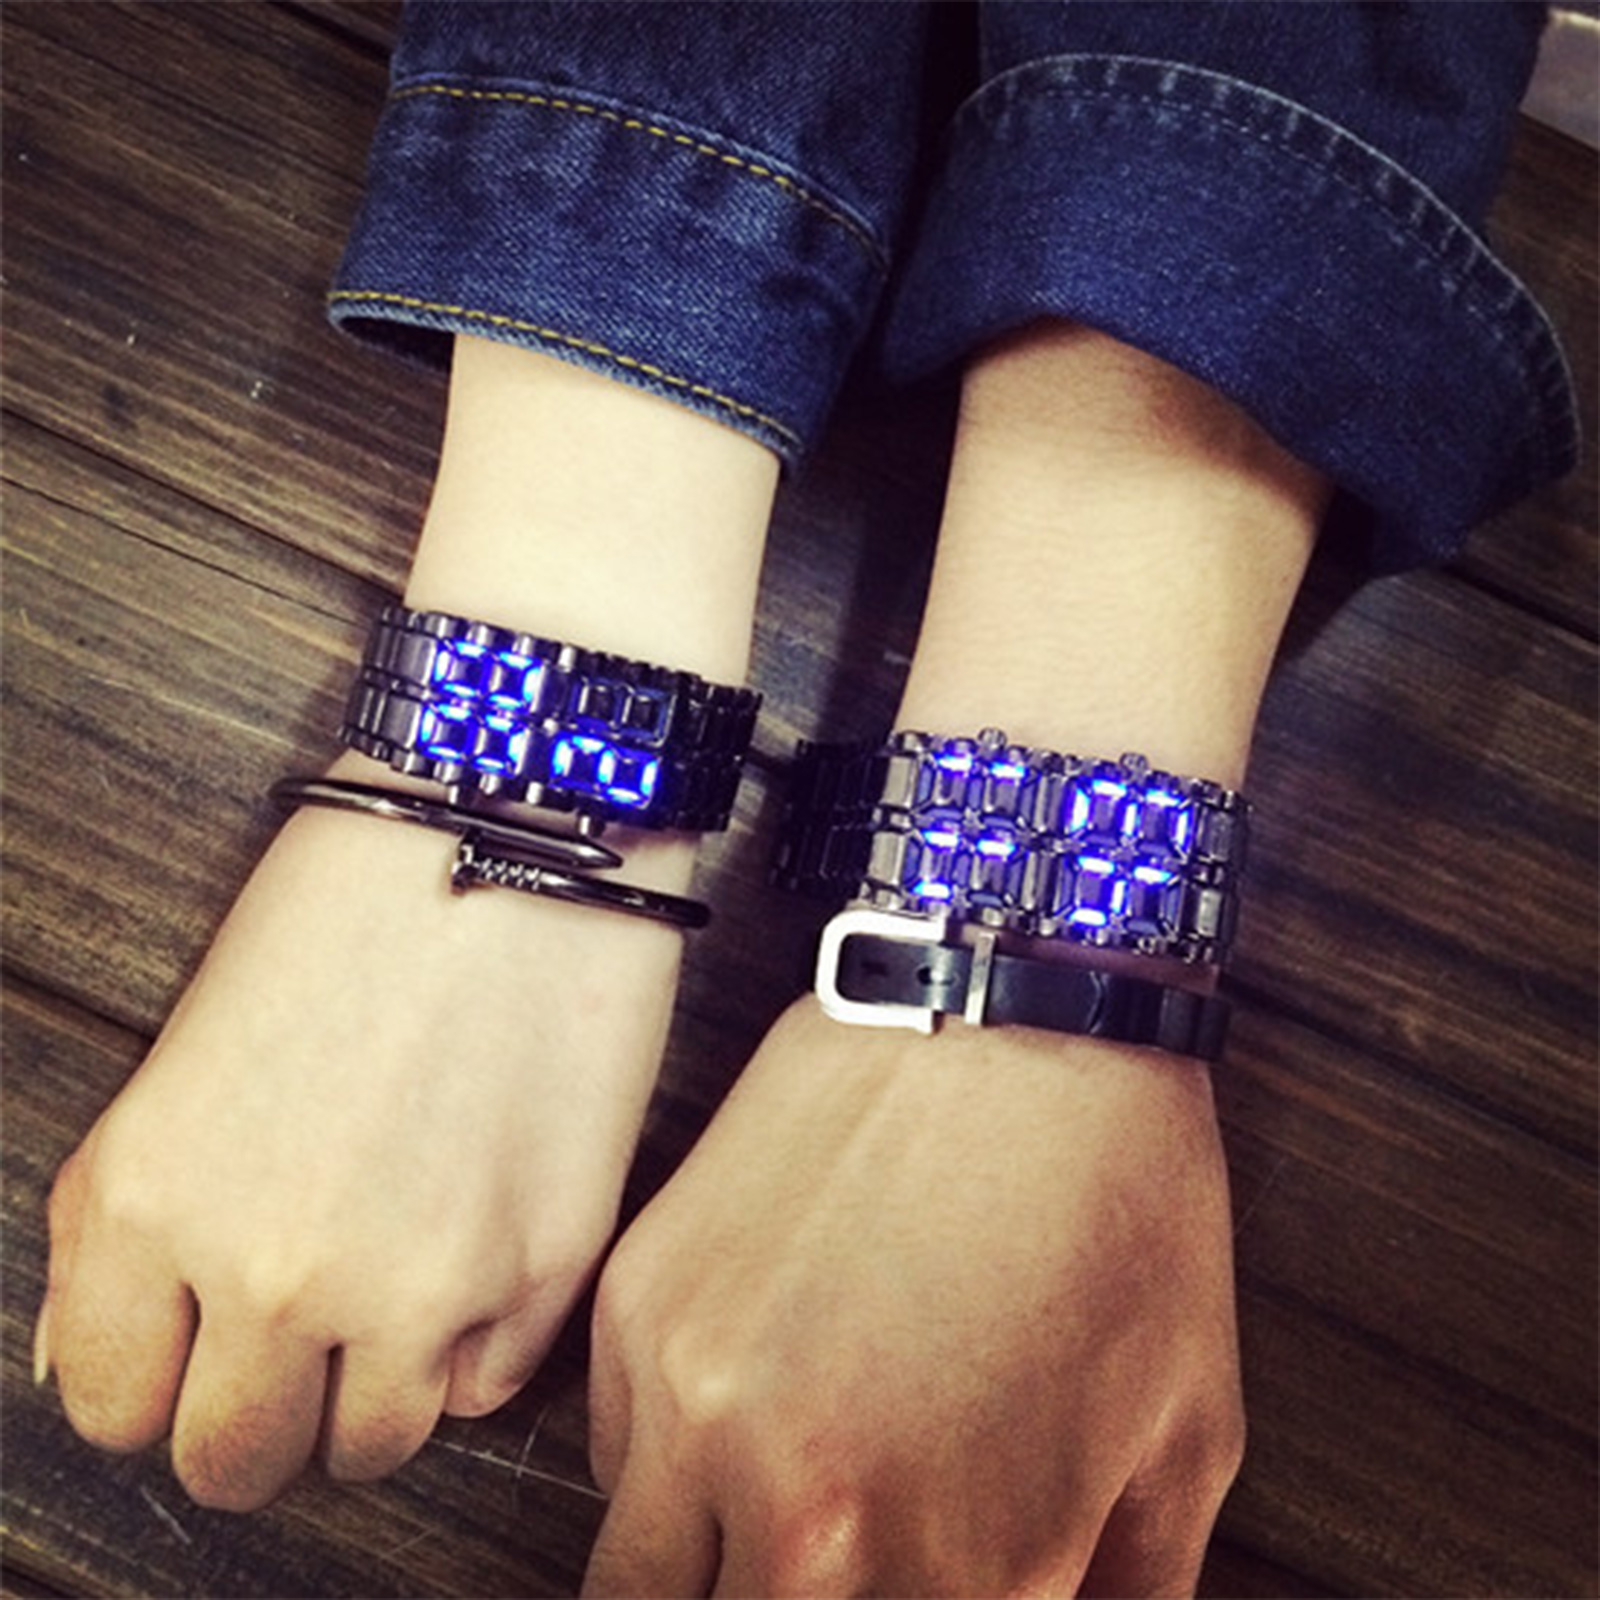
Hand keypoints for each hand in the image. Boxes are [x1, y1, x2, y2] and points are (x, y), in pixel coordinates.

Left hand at [37, 788, 685, 1509]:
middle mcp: (282, 1267)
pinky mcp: (547, 1264)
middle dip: (254, 1408)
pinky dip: (473, 1342)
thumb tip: (93, 1360)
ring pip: (372, 1448)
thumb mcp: (183, 1049)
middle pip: (237, 1461)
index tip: (191, 1350)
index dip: (153, 1379)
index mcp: (160, 1200)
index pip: (113, 1408)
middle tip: (291, 1335)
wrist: (521, 821)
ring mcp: (426, 1279)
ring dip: (369, 1389)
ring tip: (392, 1288)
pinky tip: (471, 1243)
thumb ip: (116, 1226)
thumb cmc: (355, 899)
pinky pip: (486, 1386)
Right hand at [584, 996, 1242, 1597]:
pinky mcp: (638, 1311)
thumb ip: (1127, 1594)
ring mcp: (698, 1411)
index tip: (914, 1577)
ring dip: (704, 1577)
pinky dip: (665, 1475)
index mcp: (964, 1572)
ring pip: (636, 1592)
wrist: (1015, 1009)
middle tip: (836, 1555)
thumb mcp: (1185, 1436)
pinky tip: (739, 1416)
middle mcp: (808, 1519)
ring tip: (763, 1531)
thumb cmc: (1116, 1205)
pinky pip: (612, 1462)